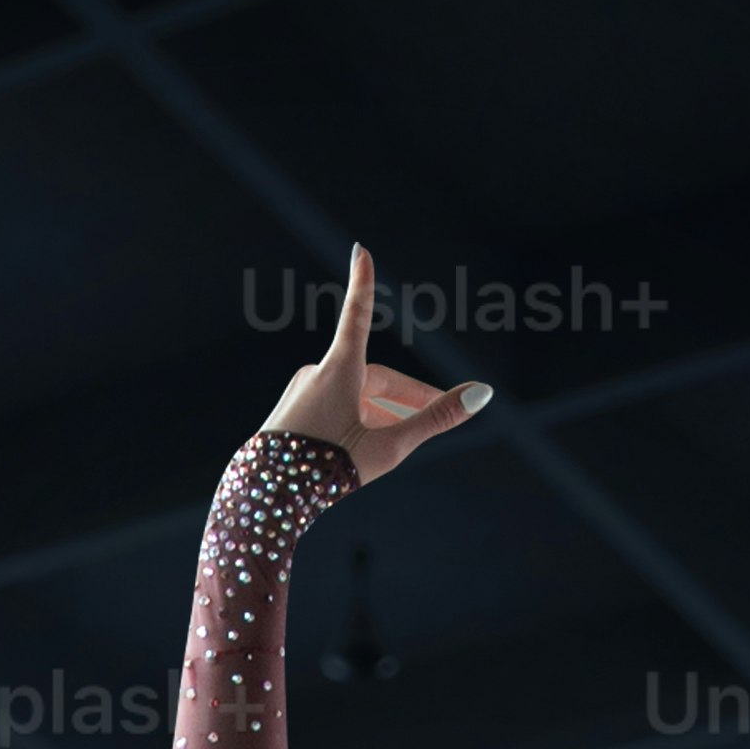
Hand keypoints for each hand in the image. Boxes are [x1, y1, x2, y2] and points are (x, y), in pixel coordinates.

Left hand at [255, 242, 487, 482]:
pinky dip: (358, 420)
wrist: (267, 498)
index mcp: (339, 371)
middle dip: (407, 399)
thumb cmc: (330, 469)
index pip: (358, 315)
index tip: (360, 250)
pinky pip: (335, 406)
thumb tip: (482, 394)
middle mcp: (317, 373)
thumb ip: (436, 418)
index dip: (363, 283)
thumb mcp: (391, 446)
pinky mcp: (292, 411)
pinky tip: (360, 449)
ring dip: (383, 413)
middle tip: (439, 417)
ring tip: (396, 447)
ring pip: (356, 395)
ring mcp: (301, 392)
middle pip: (376, 379)